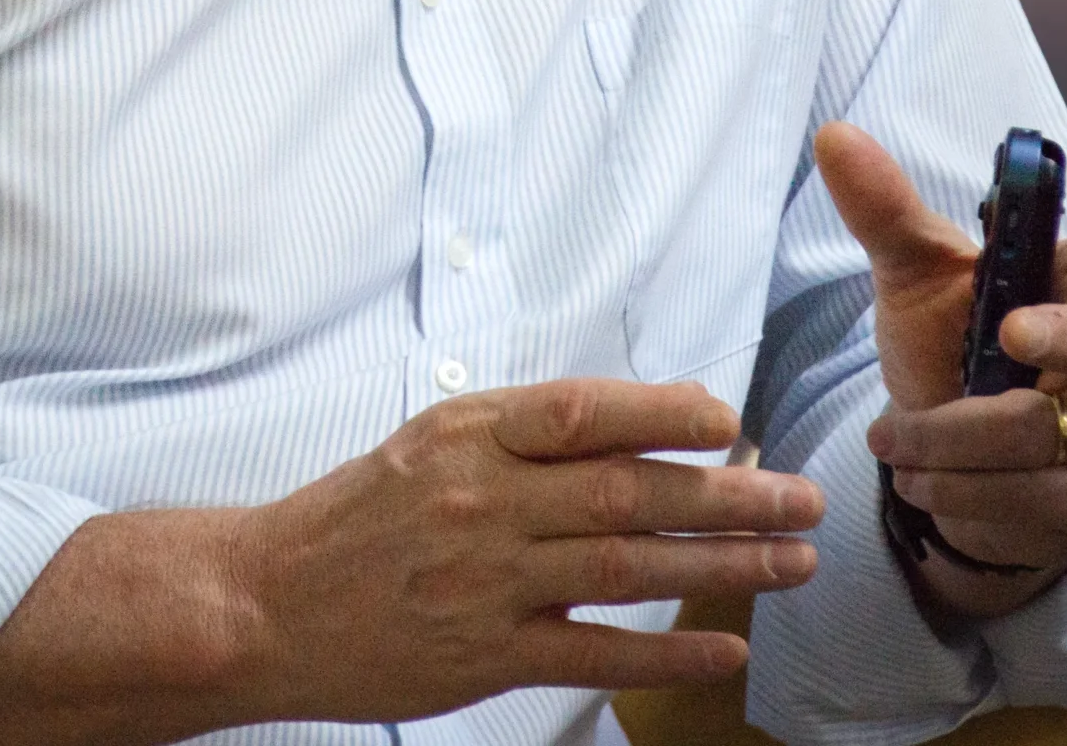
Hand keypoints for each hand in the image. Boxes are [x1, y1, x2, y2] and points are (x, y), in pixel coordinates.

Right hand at [217, 378, 824, 724]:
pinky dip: (665, 650)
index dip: (663, 412)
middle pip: (626, 491)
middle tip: (801, 497)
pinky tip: (725, 647)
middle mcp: (480, 500)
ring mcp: (484, 581)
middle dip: (729, 495)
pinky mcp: (483, 656)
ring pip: (625, 568)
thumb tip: (647, 418)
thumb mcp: (431, 441)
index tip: (729, 421)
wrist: (265, 600)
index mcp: (467, 434)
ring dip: (721, 567)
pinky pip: (593, 653)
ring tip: (792, 561)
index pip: (581, 411)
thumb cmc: (355, 517)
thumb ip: (527, 432)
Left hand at [814, 122, 1066, 611]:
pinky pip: (1037, 505)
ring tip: (891, 444)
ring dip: (949, 447)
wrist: (966, 450)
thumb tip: (833, 137)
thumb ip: (887, 212)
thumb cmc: (960, 340)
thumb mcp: (921, 277)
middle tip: (1001, 337)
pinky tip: (927, 483)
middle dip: (1050, 347)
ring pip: (1042, 443)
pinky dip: (964, 496)